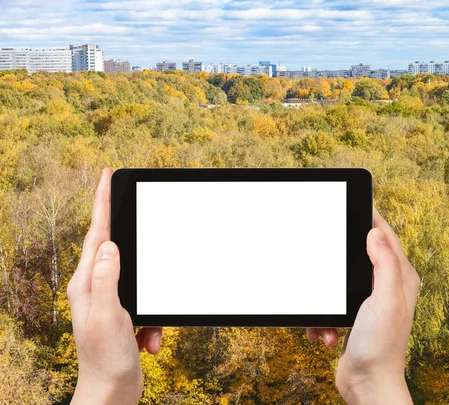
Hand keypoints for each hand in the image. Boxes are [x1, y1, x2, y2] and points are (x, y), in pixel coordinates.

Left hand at [67, 168, 162, 404]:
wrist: (111, 392)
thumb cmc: (105, 359)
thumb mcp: (108, 315)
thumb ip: (108, 278)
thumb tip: (110, 245)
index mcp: (86, 283)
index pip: (96, 233)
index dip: (101, 202)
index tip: (106, 176)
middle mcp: (95, 286)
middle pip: (115, 248)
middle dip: (130, 238)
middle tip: (135, 211)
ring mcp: (110, 300)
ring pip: (139, 279)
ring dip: (151, 305)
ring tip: (148, 334)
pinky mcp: (124, 313)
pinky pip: (147, 304)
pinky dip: (154, 323)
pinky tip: (149, 341)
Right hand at [307, 208, 419, 404]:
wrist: (368, 385)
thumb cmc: (381, 347)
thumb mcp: (385, 299)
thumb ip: (384, 264)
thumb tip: (375, 233)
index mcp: (400, 278)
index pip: (386, 236)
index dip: (372, 218)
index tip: (356, 204)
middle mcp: (387, 287)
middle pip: (361, 254)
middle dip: (340, 259)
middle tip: (327, 253)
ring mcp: (369, 302)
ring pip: (340, 280)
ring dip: (328, 299)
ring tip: (329, 321)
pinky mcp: (354, 317)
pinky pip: (332, 305)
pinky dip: (324, 319)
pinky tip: (327, 334)